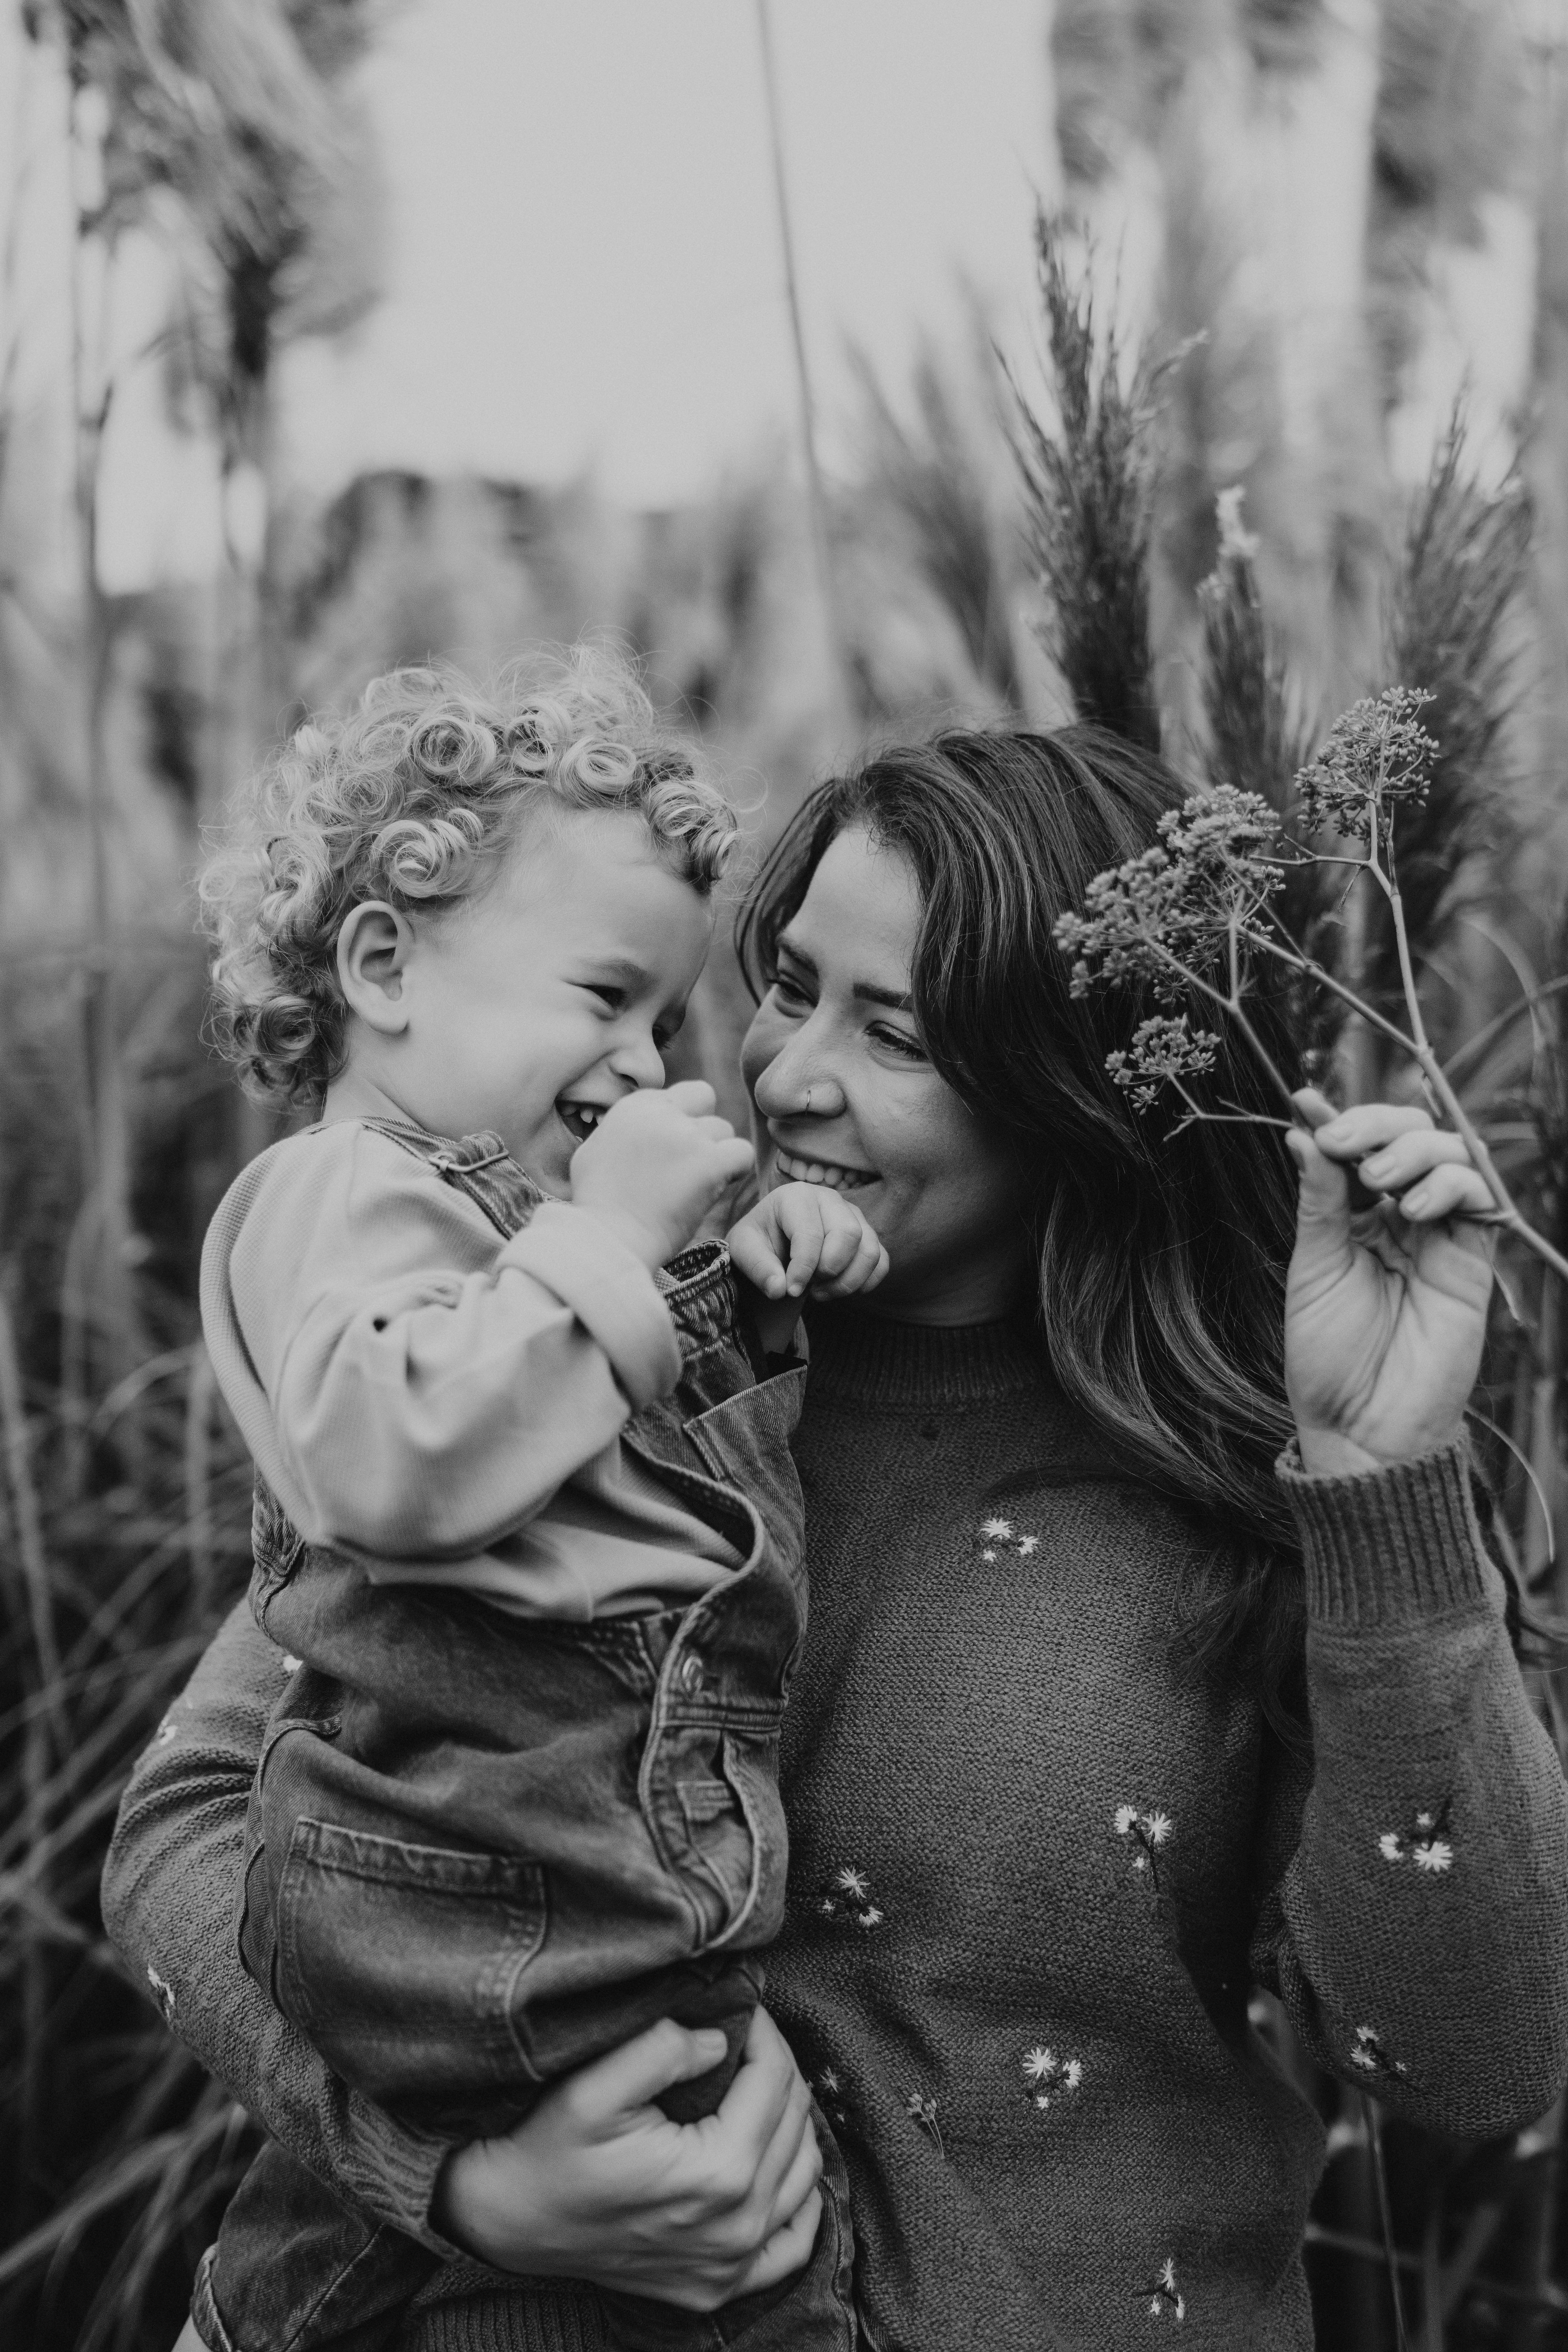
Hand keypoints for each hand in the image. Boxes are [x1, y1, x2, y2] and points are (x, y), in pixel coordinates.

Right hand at [431, 2010, 821, 2308]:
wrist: (511, 2219)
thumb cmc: (549, 2148)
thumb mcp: (593, 2085)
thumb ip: (662, 2048)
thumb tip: (720, 2041)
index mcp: (718, 2173)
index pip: (775, 2078)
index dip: (763, 2031)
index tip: (741, 2008)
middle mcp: (738, 2225)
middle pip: (793, 2120)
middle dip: (774, 2068)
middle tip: (743, 2039)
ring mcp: (732, 2264)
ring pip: (804, 2172)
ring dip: (789, 2122)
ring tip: (754, 2088)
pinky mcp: (719, 2286)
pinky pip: (793, 2243)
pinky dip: (798, 2198)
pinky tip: (779, 2165)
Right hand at [570, 1082, 755, 1270]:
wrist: (609, 1238)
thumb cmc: (597, 1205)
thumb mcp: (593, 1151)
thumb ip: (621, 1131)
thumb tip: (633, 1129)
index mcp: (633, 1107)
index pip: (678, 1094)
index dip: (681, 1118)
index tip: (671, 1149)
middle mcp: (662, 1114)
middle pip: (704, 1098)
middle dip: (702, 1124)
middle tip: (691, 1159)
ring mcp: (688, 1136)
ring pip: (724, 1129)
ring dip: (716, 1153)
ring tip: (696, 1183)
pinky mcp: (710, 1163)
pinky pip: (743, 1153)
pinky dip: (736, 1170)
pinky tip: (717, 1188)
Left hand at [727, 1183, 888, 1305]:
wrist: (773, 1242)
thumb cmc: (760, 1241)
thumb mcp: (744, 1250)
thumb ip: (758, 1267)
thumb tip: (780, 1289)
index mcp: (797, 1196)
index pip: (810, 1233)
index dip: (803, 1268)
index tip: (790, 1290)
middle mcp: (830, 1199)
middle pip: (848, 1234)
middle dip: (830, 1270)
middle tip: (809, 1286)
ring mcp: (853, 1216)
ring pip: (869, 1249)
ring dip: (848, 1280)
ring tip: (821, 1291)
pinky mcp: (867, 1235)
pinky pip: (881, 1260)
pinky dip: (867, 1282)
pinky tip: (842, 1291)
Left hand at [1283, 1089, 1494, 1477]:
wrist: (1363, 1424)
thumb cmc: (1330, 1357)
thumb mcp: (1313, 1267)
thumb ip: (1319, 1199)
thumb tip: (1302, 1132)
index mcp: (1357, 1218)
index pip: (1359, 1147)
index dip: (1339, 1117)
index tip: (1304, 1098)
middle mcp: (1401, 1218)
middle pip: (1412, 1134)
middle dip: (1379, 1124)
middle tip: (1346, 1144)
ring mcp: (1441, 1236)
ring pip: (1452, 1153)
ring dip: (1413, 1150)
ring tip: (1378, 1181)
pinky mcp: (1473, 1259)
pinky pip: (1480, 1197)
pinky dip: (1450, 1184)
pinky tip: (1414, 1208)